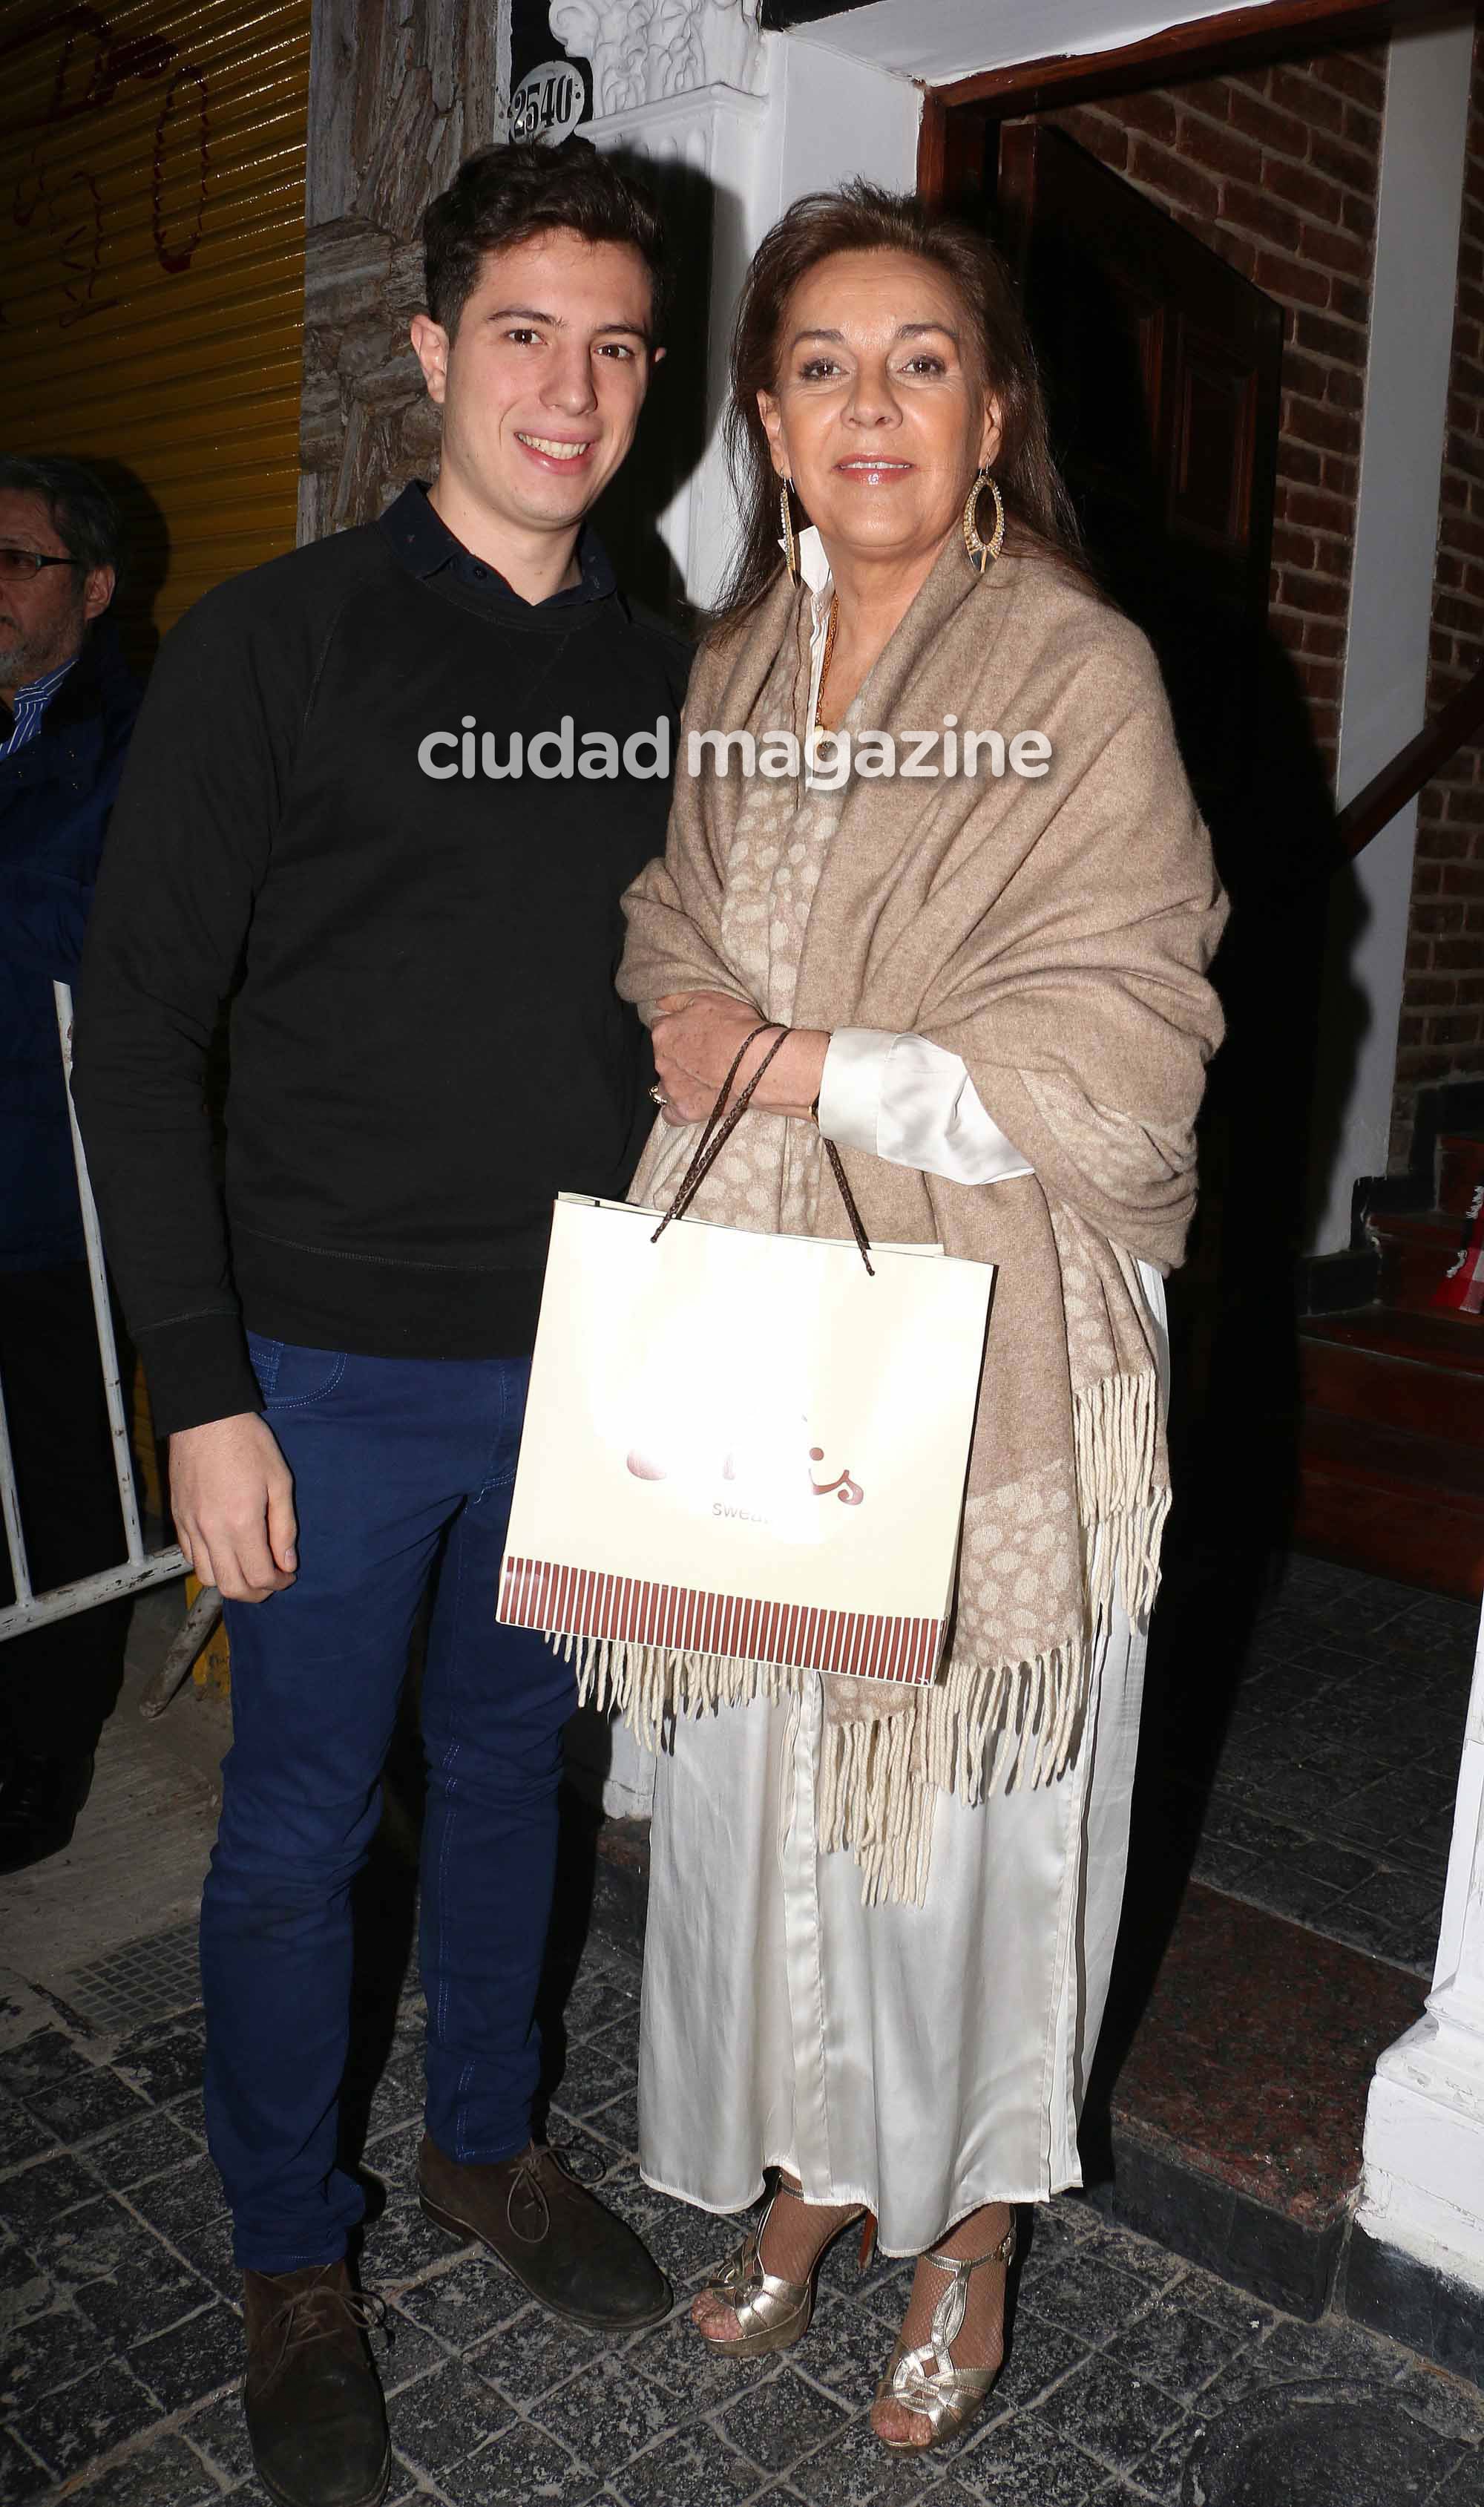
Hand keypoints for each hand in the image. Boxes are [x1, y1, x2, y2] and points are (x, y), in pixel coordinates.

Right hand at [169, 1413, 297, 1603]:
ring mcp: (190, 1527)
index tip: (289, 1575)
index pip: (259, 1576)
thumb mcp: (279, 1481)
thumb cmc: (248, 1443)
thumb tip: (287, 1563)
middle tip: (272, 1581)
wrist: (205, 1418)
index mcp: (241, 1523)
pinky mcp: (178, 1519)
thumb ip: (284, 1527)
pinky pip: (191, 1557)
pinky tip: (226, 1551)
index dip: (279, 1583)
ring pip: (207, 1577)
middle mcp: (211, 1531)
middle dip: (256, 1593)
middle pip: (231, 1587)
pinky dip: (210, 1565)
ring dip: (231, 1582)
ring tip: (249, 1568)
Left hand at [651, 991, 828, 1126]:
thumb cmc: (735, 1026)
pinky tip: (692, 1102)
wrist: (757, 1061)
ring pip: (665, 1084)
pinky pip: (671, 1114)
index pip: (661, 1028)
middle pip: (663, 1057)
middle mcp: (661, 1060)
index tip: (694, 1034)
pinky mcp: (684, 1110)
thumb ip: (678, 1000)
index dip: (679, 1030)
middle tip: (705, 1056)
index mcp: (664, 1032)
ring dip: (678, 1081)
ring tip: (703, 1080)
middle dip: (678, 1056)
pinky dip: (677, 1109)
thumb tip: (660, 1003)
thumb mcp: (706, 998)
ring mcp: (671, 1087)